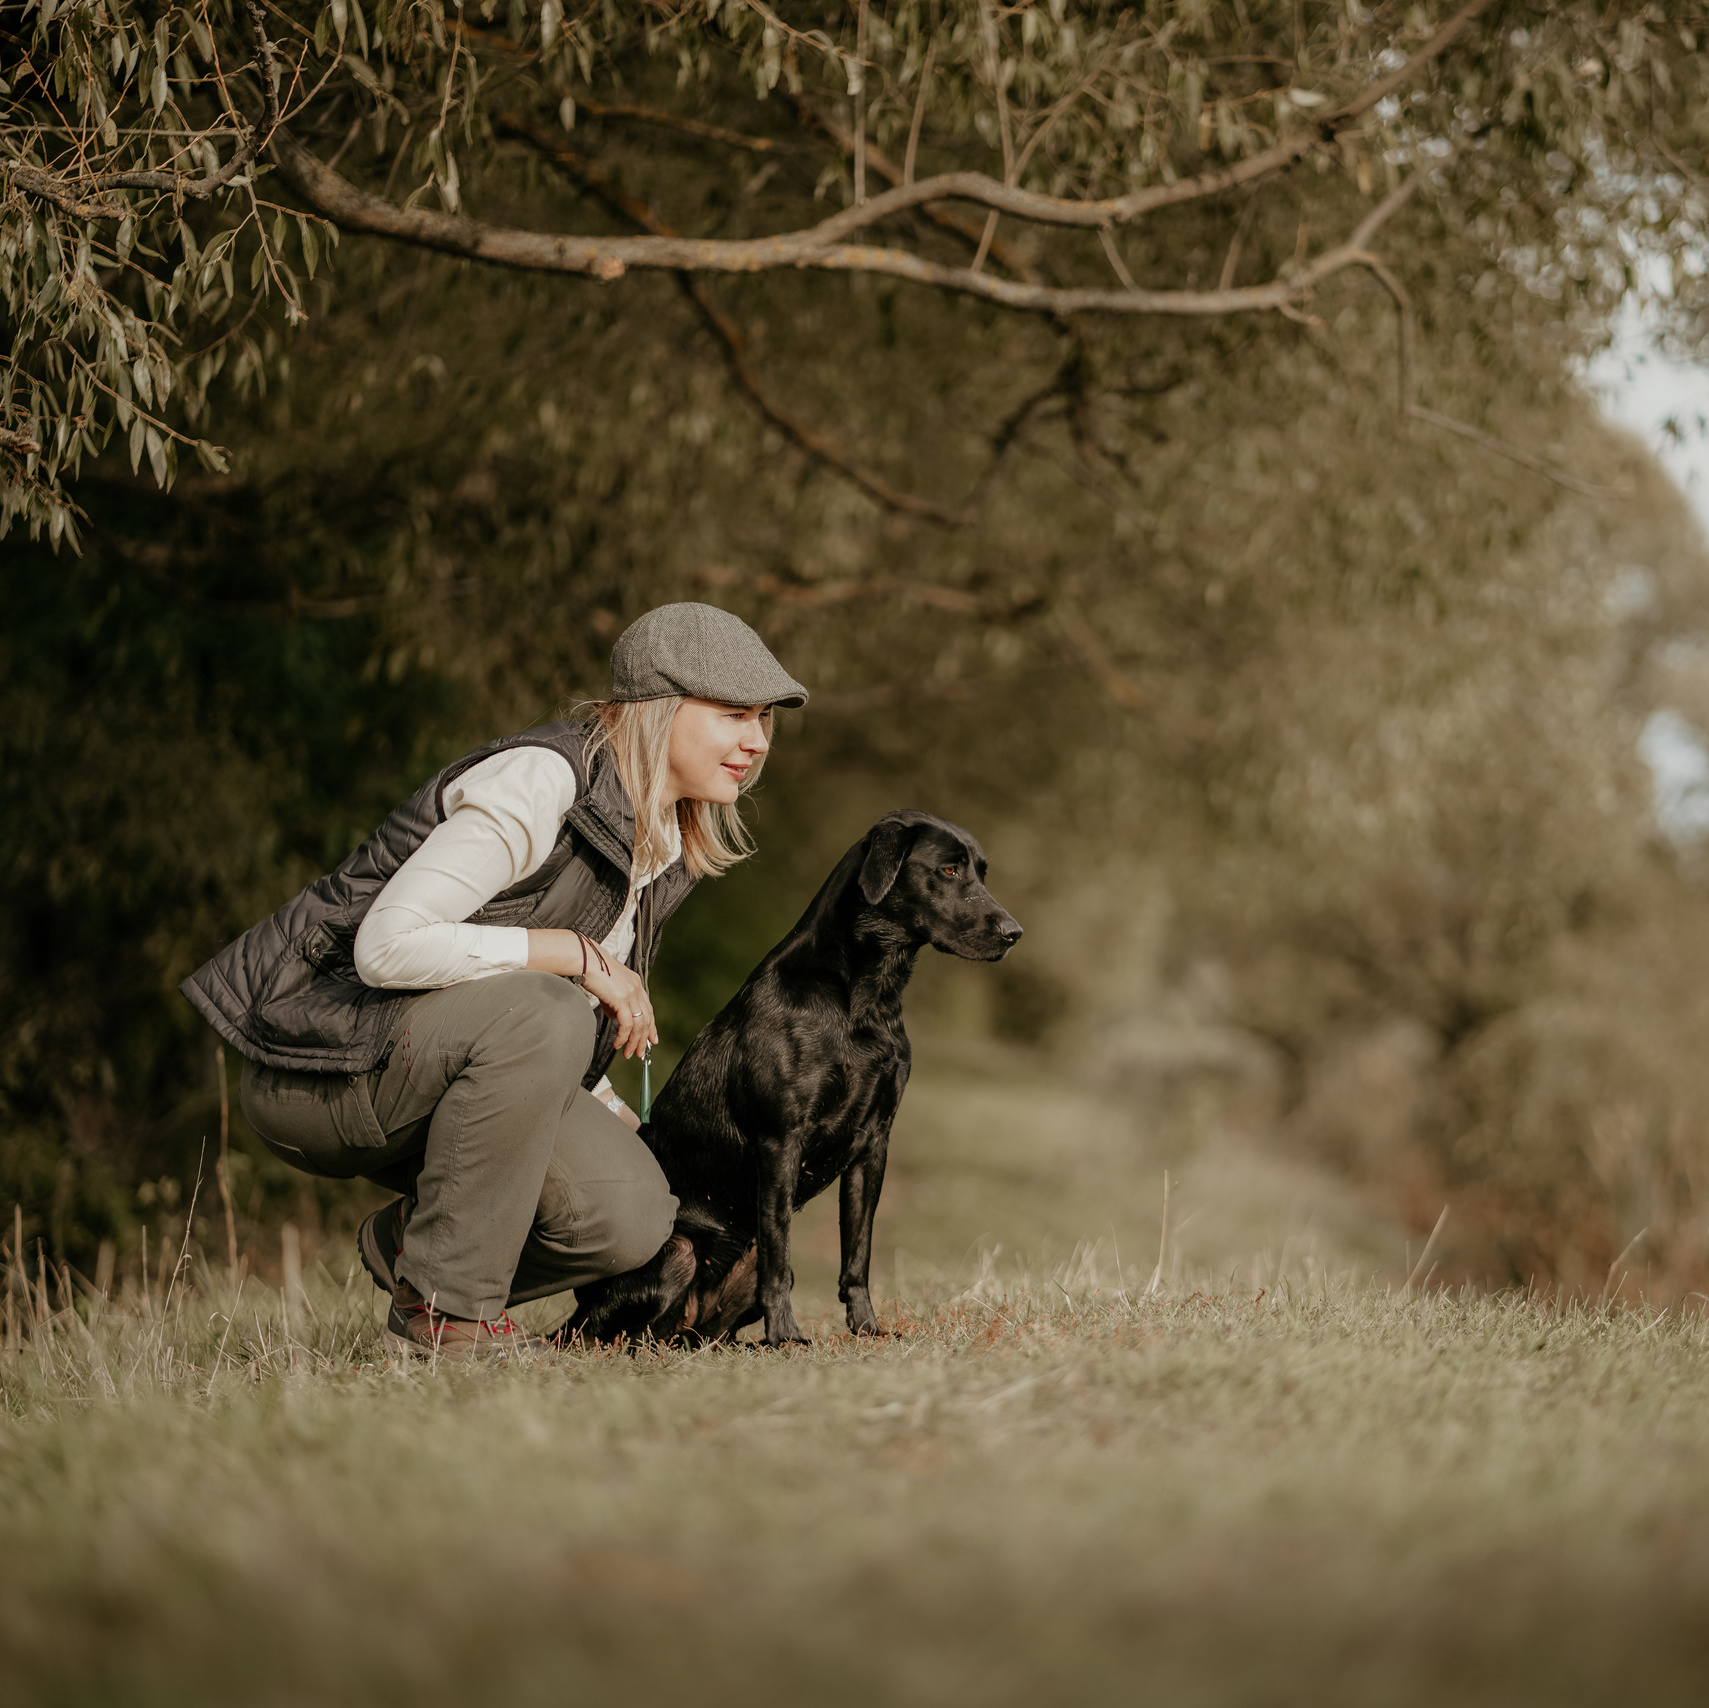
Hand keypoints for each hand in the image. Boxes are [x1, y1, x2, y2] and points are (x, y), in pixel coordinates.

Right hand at [525, 929, 657, 1058]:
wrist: (583, 958)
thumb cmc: (591, 970)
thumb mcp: (608, 987)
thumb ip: (614, 1001)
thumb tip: (615, 1016)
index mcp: (635, 983)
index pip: (648, 1009)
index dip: (651, 1026)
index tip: (652, 1039)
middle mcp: (636, 988)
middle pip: (647, 1019)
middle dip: (644, 1039)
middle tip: (640, 1052)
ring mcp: (631, 993)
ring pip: (639, 1024)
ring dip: (634, 1042)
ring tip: (629, 1053)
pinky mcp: (622, 999)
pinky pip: (627, 1024)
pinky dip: (623, 1037)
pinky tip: (618, 1044)